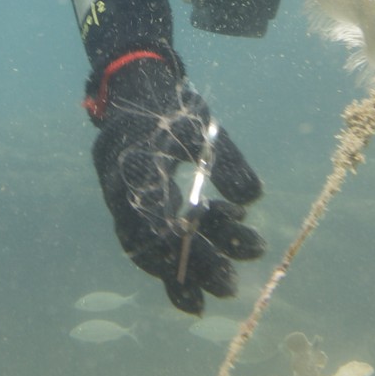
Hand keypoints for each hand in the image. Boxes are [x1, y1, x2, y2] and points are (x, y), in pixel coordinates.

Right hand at [89, 55, 264, 313]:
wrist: (132, 87)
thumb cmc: (169, 105)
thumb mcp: (203, 127)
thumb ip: (227, 161)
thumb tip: (253, 198)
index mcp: (134, 171)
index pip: (162, 229)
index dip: (192, 256)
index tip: (227, 275)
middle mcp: (121, 192)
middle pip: (153, 246)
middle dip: (192, 269)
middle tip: (231, 288)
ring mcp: (123, 200)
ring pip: (150, 245)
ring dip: (186, 268)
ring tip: (224, 285)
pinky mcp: (132, 202)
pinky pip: (151, 235)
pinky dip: (179, 250)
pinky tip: (211, 259)